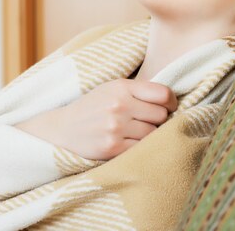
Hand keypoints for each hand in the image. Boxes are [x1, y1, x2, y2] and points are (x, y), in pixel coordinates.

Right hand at [14, 79, 177, 159]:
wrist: (63, 128)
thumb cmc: (94, 106)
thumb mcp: (113, 88)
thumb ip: (139, 90)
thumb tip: (171, 100)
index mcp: (122, 87)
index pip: (163, 94)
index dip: (171, 102)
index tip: (169, 107)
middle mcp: (119, 105)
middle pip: (161, 115)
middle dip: (158, 119)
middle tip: (147, 121)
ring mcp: (115, 127)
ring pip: (153, 133)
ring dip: (149, 134)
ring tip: (136, 131)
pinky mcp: (112, 147)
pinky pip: (141, 148)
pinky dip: (140, 147)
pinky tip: (130, 142)